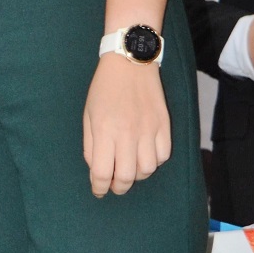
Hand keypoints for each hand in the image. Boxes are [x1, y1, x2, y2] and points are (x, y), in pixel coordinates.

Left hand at [83, 54, 170, 196]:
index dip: (99, 187)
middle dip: (118, 187)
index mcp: (104, 129)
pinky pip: (163, 156)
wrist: (130, 62)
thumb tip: (97, 169)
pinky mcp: (164, 125)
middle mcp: (127, 133)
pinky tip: (145, 155)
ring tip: (129, 169)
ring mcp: (149, 130)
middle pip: (127, 177)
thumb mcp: (88, 114)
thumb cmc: (104, 88)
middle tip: (114, 185)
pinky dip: (154, 162)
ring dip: (137, 175)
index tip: (98, 190)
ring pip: (147, 170)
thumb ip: (90, 144)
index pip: (102, 172)